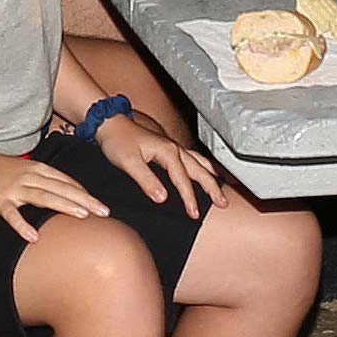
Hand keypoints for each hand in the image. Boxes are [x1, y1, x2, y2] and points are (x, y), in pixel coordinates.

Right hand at [0, 148, 107, 242]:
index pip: (66, 181)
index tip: (101, 205)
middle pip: (61, 188)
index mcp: (36, 169)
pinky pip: (12, 214)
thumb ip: (38, 180)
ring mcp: (13, 188)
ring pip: (43, 196)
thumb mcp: (19, 171)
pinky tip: (34, 237)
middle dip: (85, 200)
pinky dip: (23, 225)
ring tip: (83, 216)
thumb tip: (56, 192)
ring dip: (64, 205)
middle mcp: (28, 176)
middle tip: (104, 212)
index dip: (84, 193)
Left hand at [100, 119, 225, 219]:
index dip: (189, 198)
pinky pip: (193, 159)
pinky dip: (204, 167)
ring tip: (226, 187)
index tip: (194, 213)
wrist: (109, 123)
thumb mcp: (129, 162)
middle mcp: (175, 148)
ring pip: (200, 162)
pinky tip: (207, 171)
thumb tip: (162, 197)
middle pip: (200, 170)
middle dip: (212, 188)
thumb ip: (147, 180)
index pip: (183, 179)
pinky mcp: (169, 148)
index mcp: (168, 151)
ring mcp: (173, 147)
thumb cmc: (118, 140)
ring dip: (213, 176)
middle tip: (223, 203)